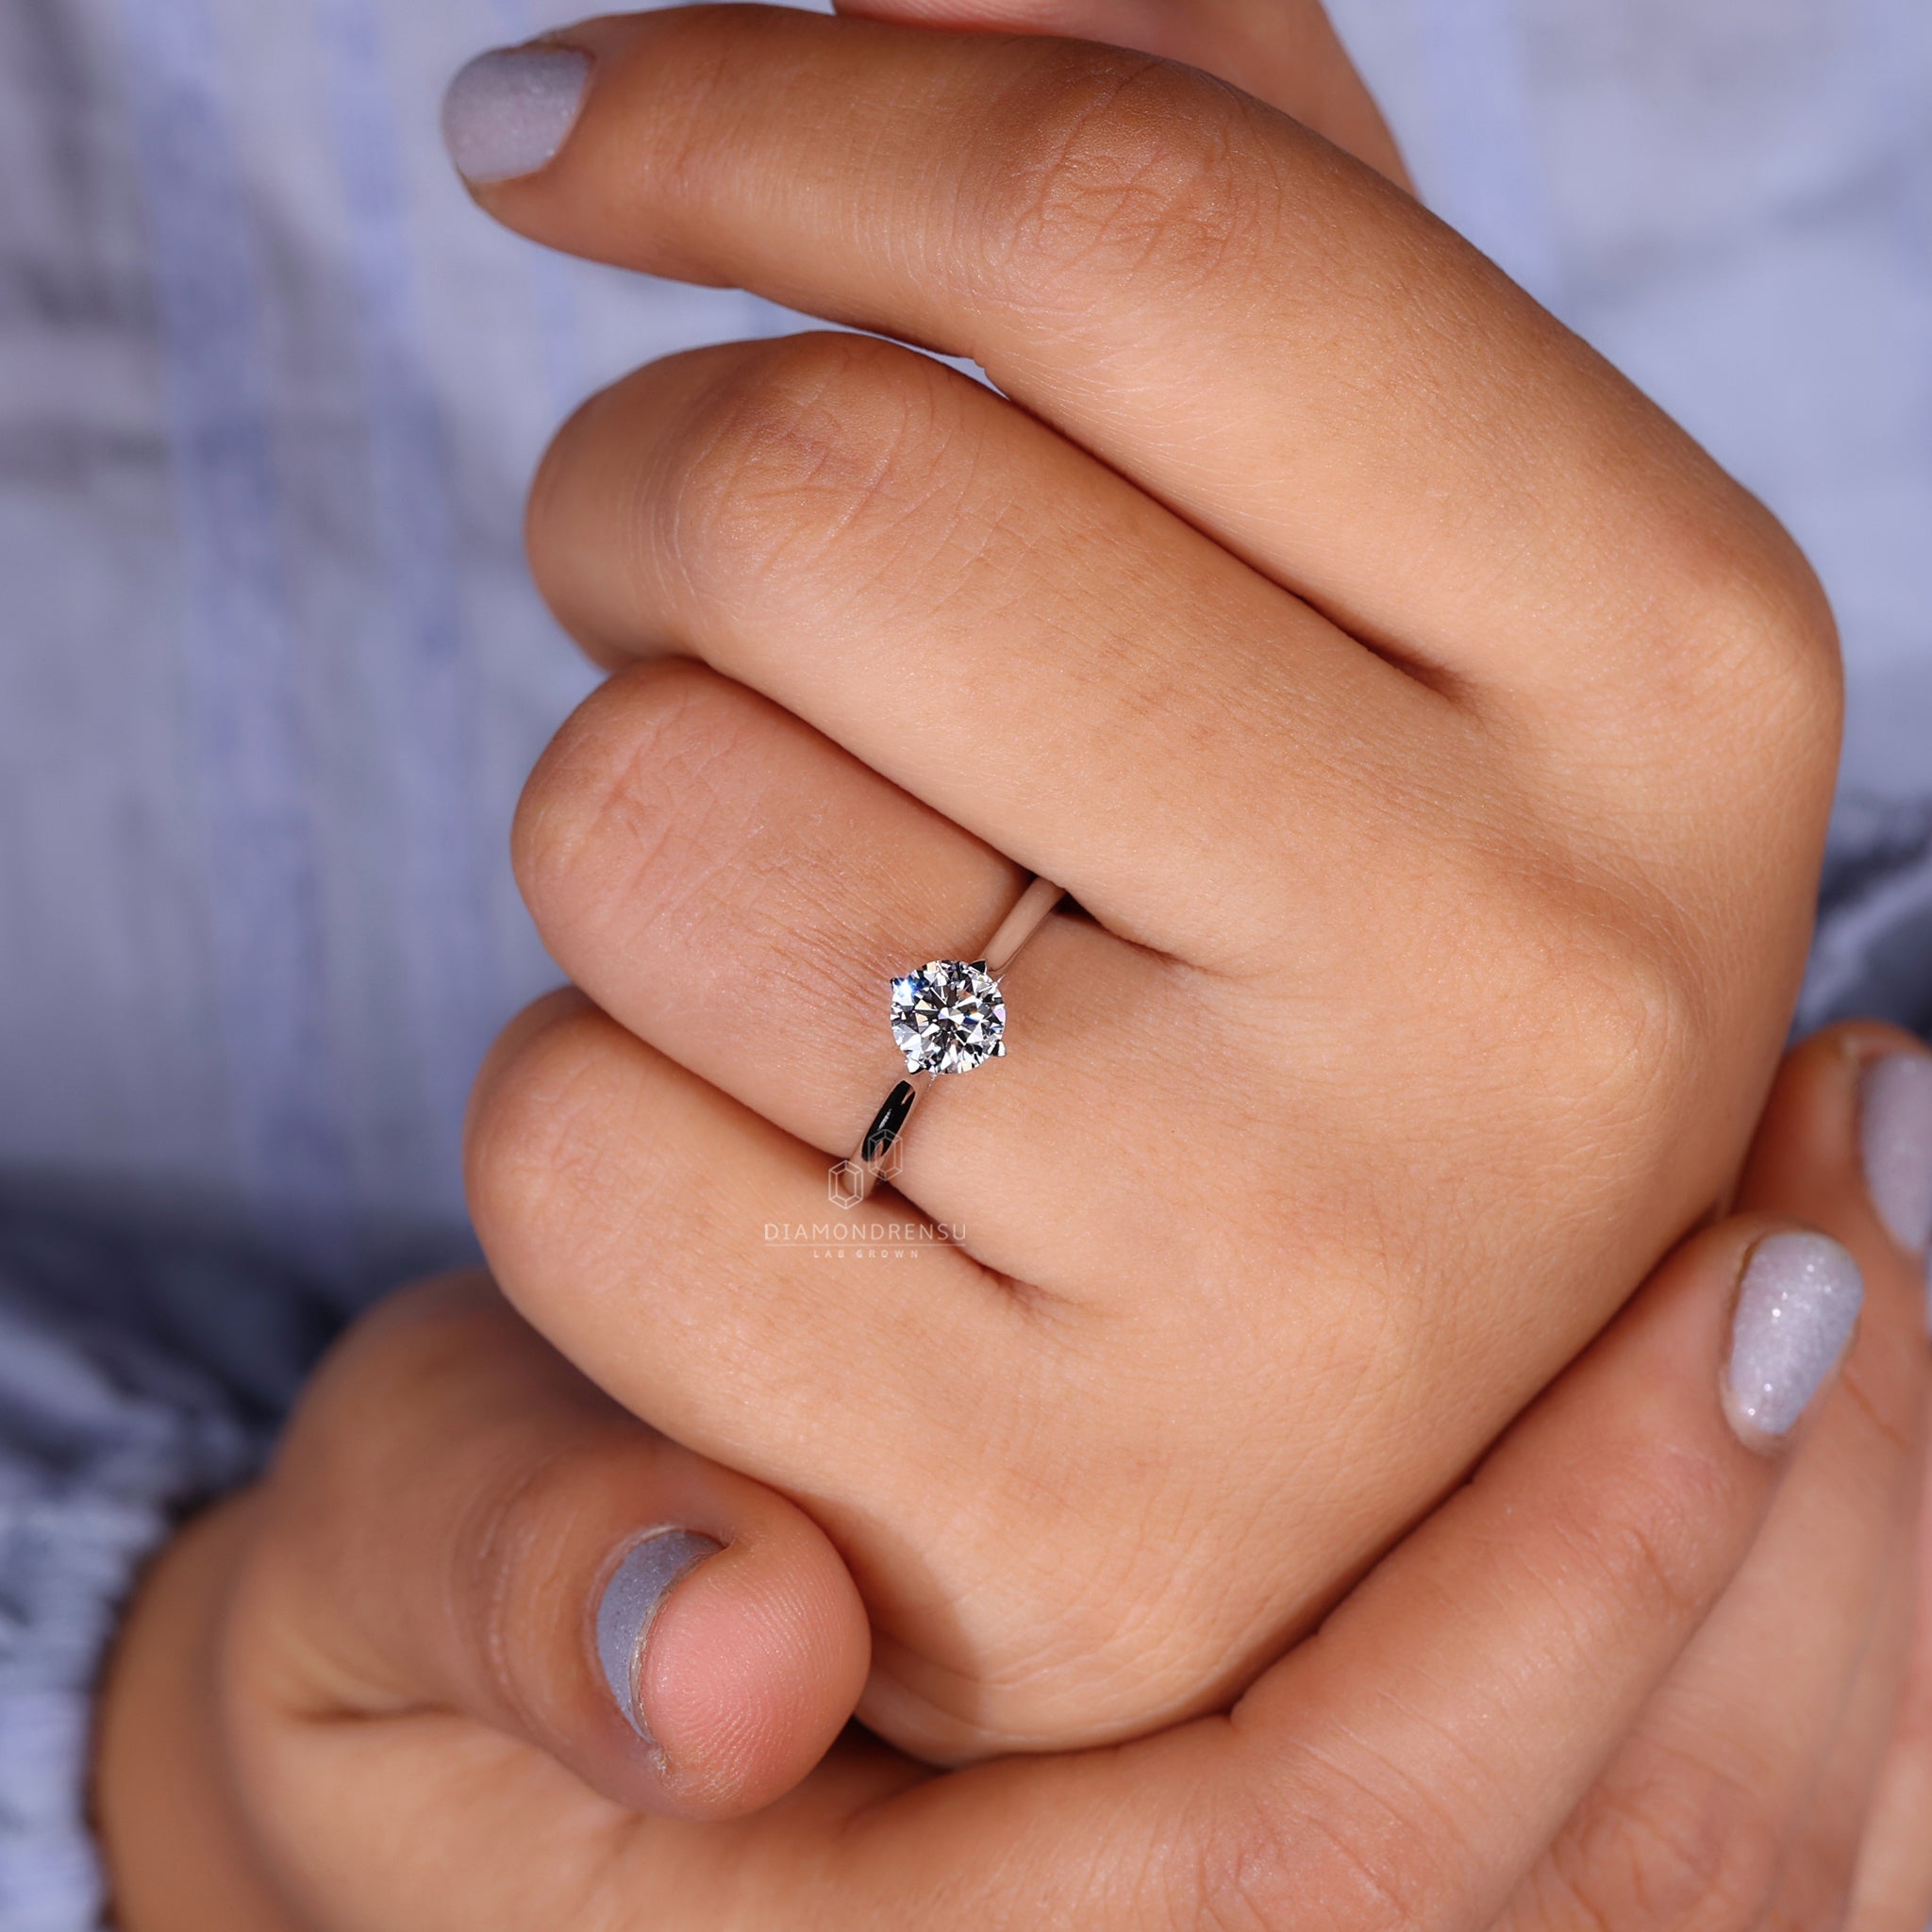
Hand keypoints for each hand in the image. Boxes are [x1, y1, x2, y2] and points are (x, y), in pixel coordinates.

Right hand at [98, 1025, 1931, 1928]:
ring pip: (1712, 1883)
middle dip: (1804, 1533)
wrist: (468, 1752)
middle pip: (1609, 1892)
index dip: (1570, 1573)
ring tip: (1884, 1221)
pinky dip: (1828, 1643)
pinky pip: (1690, 1849)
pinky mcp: (1329, 1903)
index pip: (1326, 1860)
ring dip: (1857, 1570)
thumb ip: (512, 1580)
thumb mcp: (400, 1584)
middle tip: (1870, 1157)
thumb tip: (725, 1636)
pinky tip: (1846, 1388)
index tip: (1744, 1258)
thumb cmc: (439, 1629)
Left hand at [451, 0, 1841, 1754]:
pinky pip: (574, 1151)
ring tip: (808, 918)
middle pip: (827, 500)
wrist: (1295, 1398)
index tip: (557, 137)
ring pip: (643, 824)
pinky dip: (596, 1110)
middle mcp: (1541, 993)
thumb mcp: (1343, 552)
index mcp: (1677, 672)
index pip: (1139, 215)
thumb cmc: (1274, 911)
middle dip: (646, 492)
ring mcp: (1300, 1300)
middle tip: (693, 591)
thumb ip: (1197, 189)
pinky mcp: (1042, 1533)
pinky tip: (782, 1178)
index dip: (768, 110)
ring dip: (630, 815)